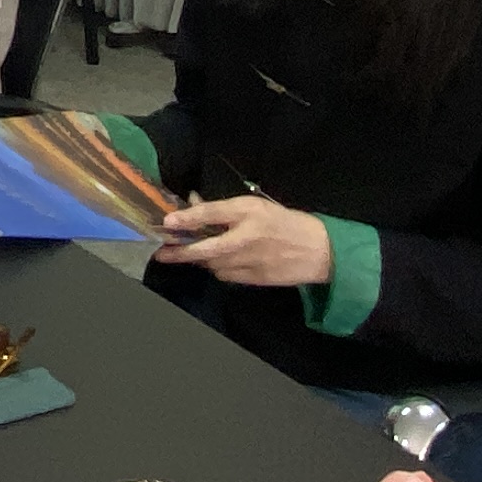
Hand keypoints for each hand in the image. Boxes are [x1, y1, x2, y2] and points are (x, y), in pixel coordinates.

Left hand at [154, 196, 335, 287]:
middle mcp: (248, 236)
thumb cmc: (285, 222)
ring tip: (189, 254)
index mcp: (250, 211)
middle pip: (207, 247)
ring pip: (213, 264)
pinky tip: (216, 263)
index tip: (168, 221)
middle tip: (162, 252)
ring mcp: (252, 260)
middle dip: (181, 251)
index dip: (188, 217)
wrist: (319, 250)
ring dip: (199, 260)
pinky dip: (217, 269)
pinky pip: (226, 275)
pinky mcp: (255, 278)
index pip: (212, 213)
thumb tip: (193, 203)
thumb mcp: (257, 206)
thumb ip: (225, 209)